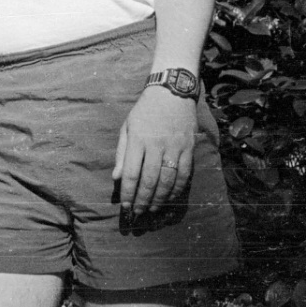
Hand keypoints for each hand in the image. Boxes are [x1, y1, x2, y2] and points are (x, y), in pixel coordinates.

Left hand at [112, 87, 195, 214]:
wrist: (171, 93)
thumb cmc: (145, 111)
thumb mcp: (127, 127)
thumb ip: (122, 153)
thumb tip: (117, 177)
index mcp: (138, 140)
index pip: (132, 173)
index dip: (128, 193)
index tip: (125, 206)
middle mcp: (156, 145)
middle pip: (150, 180)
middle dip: (143, 200)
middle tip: (138, 213)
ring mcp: (174, 147)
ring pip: (168, 181)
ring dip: (160, 199)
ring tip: (152, 209)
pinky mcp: (189, 148)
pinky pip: (184, 174)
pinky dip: (177, 189)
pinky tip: (170, 198)